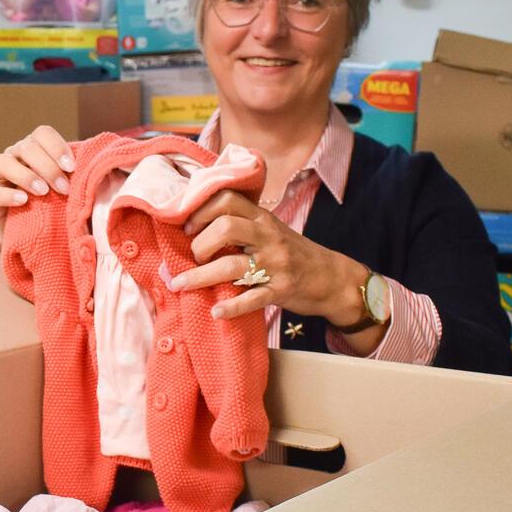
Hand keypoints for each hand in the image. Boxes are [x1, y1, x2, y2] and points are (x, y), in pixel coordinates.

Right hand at [0, 125, 72, 231]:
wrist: (36, 229)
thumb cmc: (56, 201)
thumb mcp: (69, 185)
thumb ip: (77, 174)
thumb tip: (99, 169)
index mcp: (36, 147)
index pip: (42, 134)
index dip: (57, 147)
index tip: (72, 167)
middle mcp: (16, 155)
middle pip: (27, 147)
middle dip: (48, 167)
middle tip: (63, 188)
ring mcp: (1, 174)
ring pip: (4, 163)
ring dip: (26, 176)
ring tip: (43, 192)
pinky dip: (7, 195)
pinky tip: (23, 200)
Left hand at [175, 191, 367, 326]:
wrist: (331, 278)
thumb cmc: (293, 253)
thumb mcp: (270, 230)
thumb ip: (242, 224)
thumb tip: (194, 227)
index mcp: (263, 218)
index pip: (228, 200)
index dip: (201, 211)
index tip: (187, 227)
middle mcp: (269, 237)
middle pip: (226, 228)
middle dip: (200, 244)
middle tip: (192, 257)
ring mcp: (276, 265)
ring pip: (232, 266)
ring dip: (200, 277)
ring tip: (180, 285)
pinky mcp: (281, 291)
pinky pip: (252, 299)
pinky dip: (231, 307)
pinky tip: (216, 312)